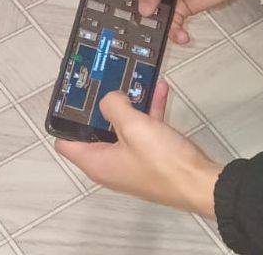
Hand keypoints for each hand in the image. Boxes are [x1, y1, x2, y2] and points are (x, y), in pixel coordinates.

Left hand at [54, 81, 221, 217]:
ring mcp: (131, 160)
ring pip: (123, 127)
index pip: (66, 143)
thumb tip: (107, 99)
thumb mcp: (134, 128)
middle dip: (102, 106)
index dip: (67, 120)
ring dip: (130, 104)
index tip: (75, 96)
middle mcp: (109, 163)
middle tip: (108, 81)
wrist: (197, 182)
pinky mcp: (150, 156)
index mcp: (97, 162)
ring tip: (136, 80)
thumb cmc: (160, 159)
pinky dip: (149, 111)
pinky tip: (160, 90)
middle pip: (95, 132)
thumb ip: (115, 107)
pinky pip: (144, 130)